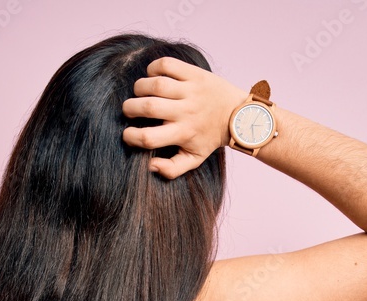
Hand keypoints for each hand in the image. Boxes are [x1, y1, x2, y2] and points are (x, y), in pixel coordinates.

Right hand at [121, 56, 246, 179]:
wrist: (239, 116)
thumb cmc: (211, 138)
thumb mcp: (194, 159)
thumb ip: (171, 169)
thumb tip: (150, 165)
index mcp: (183, 133)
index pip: (148, 138)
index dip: (131, 136)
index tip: (128, 134)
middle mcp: (186, 111)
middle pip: (148, 107)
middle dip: (130, 108)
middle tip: (129, 110)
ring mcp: (191, 91)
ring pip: (155, 84)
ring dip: (139, 87)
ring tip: (139, 92)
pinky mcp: (195, 74)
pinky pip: (167, 64)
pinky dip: (153, 67)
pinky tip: (152, 75)